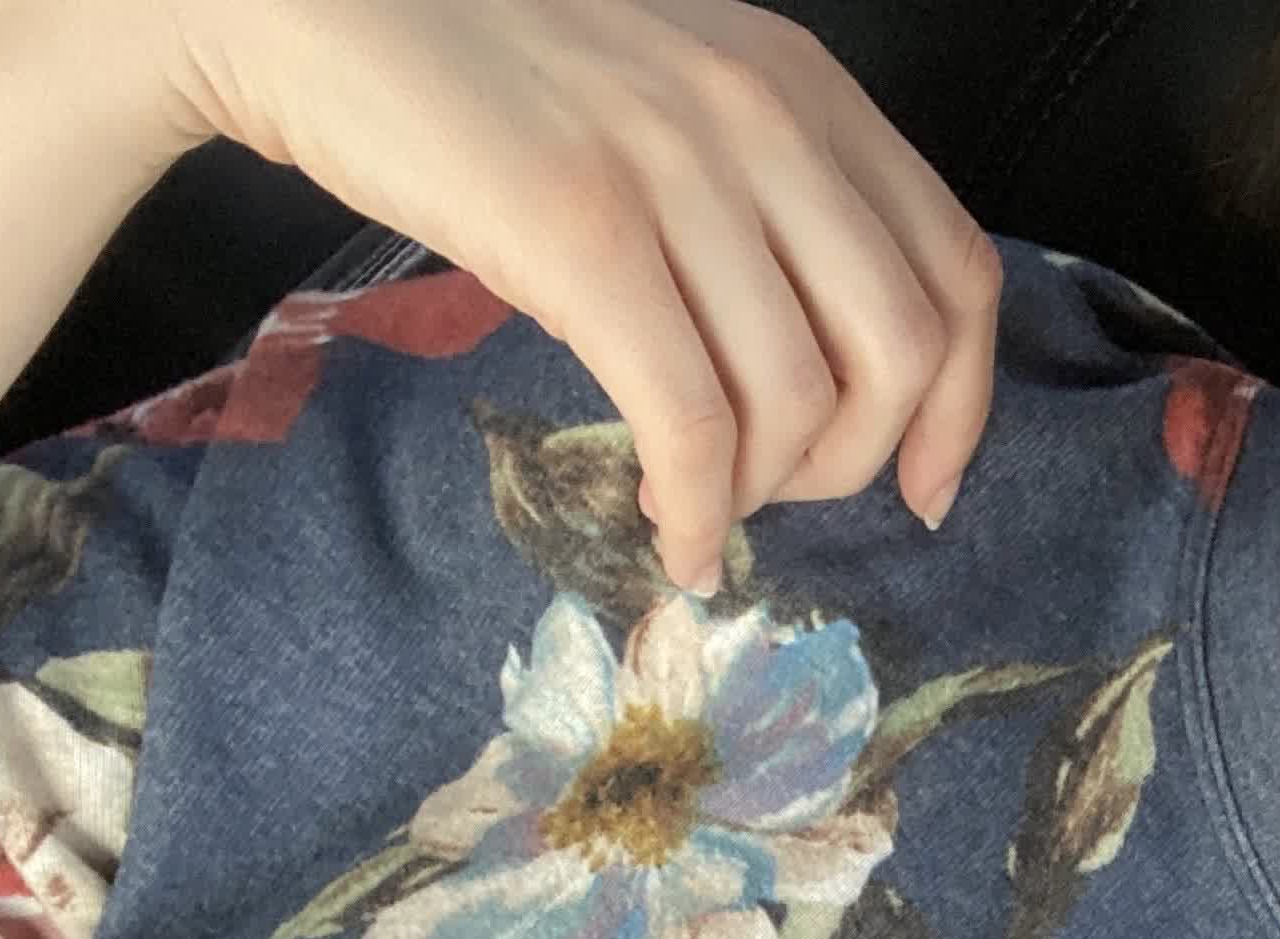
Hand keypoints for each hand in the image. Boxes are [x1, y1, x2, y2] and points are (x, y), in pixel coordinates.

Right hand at [157, 0, 1001, 590]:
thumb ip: (761, 198)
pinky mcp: (582, 233)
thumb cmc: (488, 78)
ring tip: (698, 508)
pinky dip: (694, 514)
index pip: (955, 269)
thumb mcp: (670, 104)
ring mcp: (673, 169)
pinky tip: (670, 543)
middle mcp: (760, 115)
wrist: (318, 6)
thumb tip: (823, 366)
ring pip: (796, 402)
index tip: (922, 486)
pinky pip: (691, 422)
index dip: (961, 408)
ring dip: (757, 498)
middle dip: (854, 467)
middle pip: (900, 354)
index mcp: (799, 85)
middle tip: (776, 499)